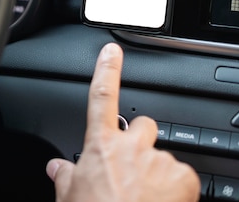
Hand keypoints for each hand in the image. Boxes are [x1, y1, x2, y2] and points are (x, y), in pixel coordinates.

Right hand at [46, 42, 200, 201]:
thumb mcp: (69, 198)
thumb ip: (64, 177)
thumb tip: (55, 168)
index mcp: (100, 146)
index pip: (100, 96)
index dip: (106, 70)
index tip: (111, 52)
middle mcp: (130, 146)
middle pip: (141, 126)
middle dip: (138, 142)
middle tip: (132, 169)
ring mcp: (158, 160)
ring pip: (161, 154)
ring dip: (155, 170)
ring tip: (144, 196)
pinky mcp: (183, 176)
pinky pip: (180, 174)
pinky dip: (174, 188)